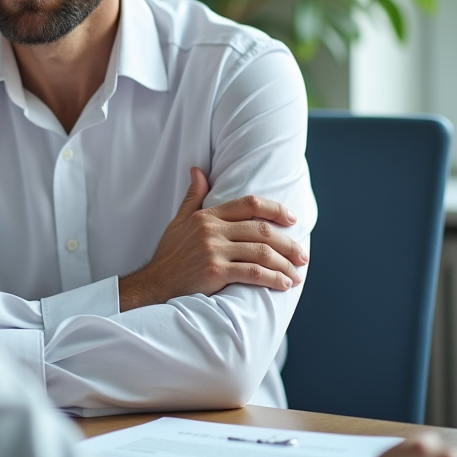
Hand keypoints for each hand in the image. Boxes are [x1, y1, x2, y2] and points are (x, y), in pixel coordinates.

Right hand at [118, 168, 308, 311]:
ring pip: (261, 252)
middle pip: (261, 230)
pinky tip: (284, 283)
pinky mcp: (215, 272)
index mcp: (207, 216)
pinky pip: (253, 273)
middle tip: (302, 255)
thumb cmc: (169, 256)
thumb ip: (193, 197)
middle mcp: (212, 230)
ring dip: (285, 264)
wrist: (154, 285)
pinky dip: (273, 278)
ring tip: (297, 274)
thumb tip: (198, 171)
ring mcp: (214, 251)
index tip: (292, 219)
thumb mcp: (178, 222)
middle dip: (287, 243)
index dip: (275, 209)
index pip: (249, 204)